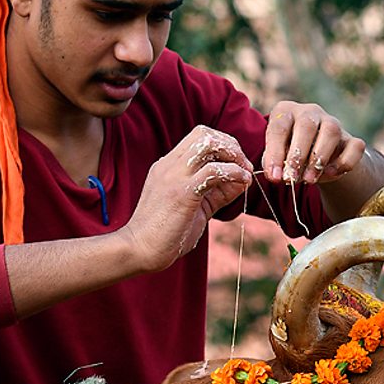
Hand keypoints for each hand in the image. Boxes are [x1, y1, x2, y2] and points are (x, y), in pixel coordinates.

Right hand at [121, 125, 254, 272]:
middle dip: (231, 145)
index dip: (224, 144)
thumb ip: (216, 192)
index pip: (199, 137)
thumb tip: (243, 181)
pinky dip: (234, 173)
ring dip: (234, 155)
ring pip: (208, 144)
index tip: (239, 164)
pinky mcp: (182, 192)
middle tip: (245, 165)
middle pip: (205, 133)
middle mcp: (170, 165)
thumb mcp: (195, 206)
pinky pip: (213, 171)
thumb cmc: (166, 233)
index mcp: (169, 165)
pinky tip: (242, 183)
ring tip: (245, 174)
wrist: (138, 249)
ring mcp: (174, 176)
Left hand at [261, 101, 365, 185]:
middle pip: (306, 125)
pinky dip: (344, 162)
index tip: (274, 176)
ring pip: (331, 131)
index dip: (275, 153)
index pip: (278, 128)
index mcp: (286, 112)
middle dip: (298, 154)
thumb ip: (275, 165)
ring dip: (319, 158)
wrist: (316, 158)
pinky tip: (332, 174)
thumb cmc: (290, 154)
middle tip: (292, 178)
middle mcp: (310, 112)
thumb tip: (276, 176)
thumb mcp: (278, 157)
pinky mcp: (350, 138)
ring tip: (310, 179)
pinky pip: (355, 146)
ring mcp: (332, 122)